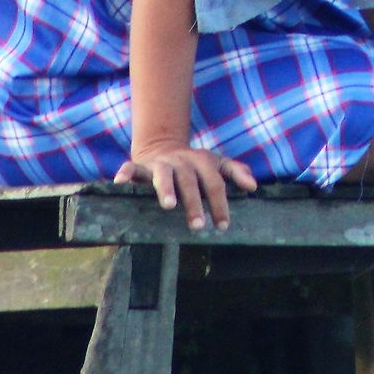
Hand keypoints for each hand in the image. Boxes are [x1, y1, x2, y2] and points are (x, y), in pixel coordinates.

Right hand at [117, 142, 257, 231]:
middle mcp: (182, 162)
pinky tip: (120, 182)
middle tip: (198, 226)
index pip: (215, 184)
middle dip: (194, 204)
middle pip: (190, 182)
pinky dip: (125, 173)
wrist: (164, 147)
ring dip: (166, 189)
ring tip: (169, 205)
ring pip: (163, 175)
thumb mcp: (215, 164)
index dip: (219, 204)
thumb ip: (234, 171)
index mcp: (202, 161)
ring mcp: (161, 164)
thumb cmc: (194, 165)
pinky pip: (131, 168)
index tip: (222, 226)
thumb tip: (253, 186)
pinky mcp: (141, 166)